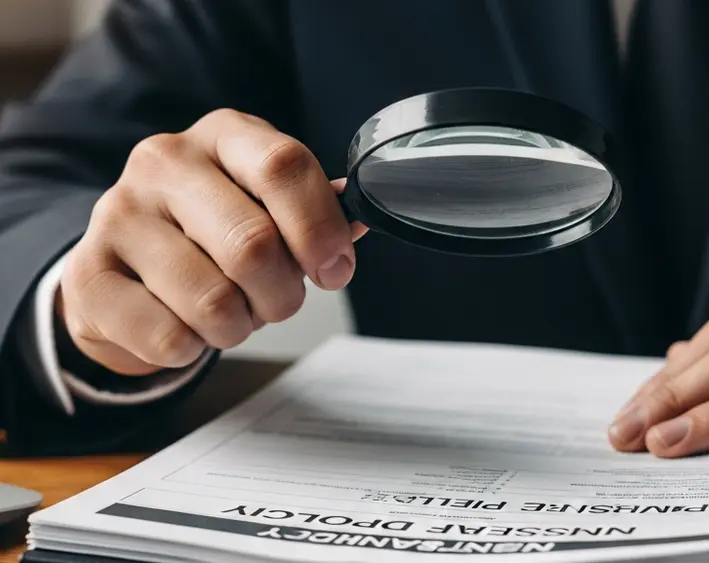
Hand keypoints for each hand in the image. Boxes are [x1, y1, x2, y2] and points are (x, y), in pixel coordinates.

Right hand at [59, 109, 366, 374]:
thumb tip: (359, 219)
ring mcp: (117, 214)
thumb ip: (315, 210)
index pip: (284, 167)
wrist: (125, 265)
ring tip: (230, 313)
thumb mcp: (267, 203)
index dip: (321, 229)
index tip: (335, 270)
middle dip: (283, 294)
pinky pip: (169, 337)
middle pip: (254, 243)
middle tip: (277, 302)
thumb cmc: (213, 232)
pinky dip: (193, 348)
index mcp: (224, 135)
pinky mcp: (87, 275)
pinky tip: (184, 325)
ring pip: (213, 301)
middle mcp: (165, 161)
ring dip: (238, 326)